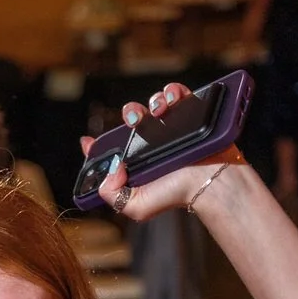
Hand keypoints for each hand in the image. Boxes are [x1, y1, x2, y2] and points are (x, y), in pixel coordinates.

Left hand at [83, 83, 248, 220]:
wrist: (210, 183)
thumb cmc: (176, 195)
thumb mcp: (137, 206)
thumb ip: (113, 196)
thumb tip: (108, 169)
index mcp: (139, 161)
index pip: (113, 149)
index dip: (97, 145)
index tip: (87, 141)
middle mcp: (154, 142)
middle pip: (134, 117)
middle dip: (131, 112)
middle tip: (135, 120)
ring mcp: (172, 127)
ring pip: (155, 102)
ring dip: (153, 100)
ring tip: (158, 111)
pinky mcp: (191, 115)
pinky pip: (179, 94)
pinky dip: (173, 91)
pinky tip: (172, 100)